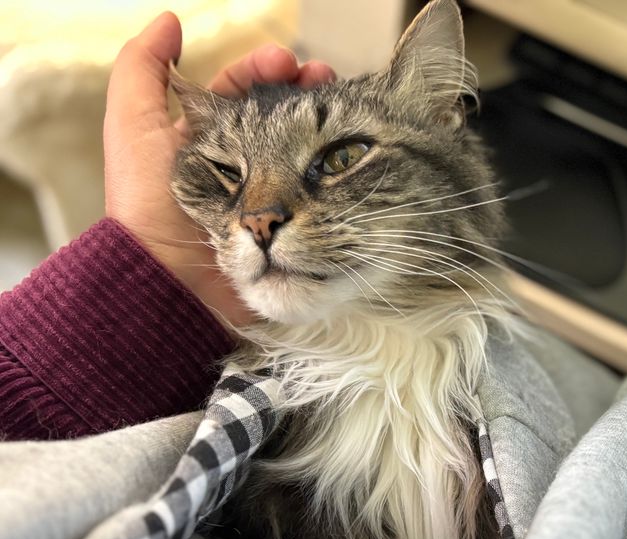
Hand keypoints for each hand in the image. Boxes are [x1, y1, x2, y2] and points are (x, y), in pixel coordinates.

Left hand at [104, 12, 333, 327]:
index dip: (263, 69)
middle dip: (304, 91)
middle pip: (281, 116)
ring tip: (345, 109)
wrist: (170, 280)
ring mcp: (269, 199)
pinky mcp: (291, 228)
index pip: (241, 92)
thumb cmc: (147, 206)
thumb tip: (169, 21)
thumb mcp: (133, 129)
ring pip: (305, 150)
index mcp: (205, 139)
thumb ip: (141, 71)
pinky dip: (336, 172)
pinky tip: (349, 155)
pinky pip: (319, 194)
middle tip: (325, 79)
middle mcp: (240, 166)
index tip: (285, 61)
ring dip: (326, 125)